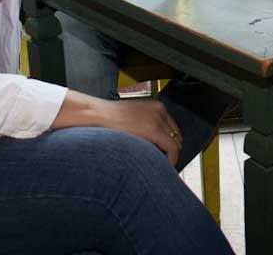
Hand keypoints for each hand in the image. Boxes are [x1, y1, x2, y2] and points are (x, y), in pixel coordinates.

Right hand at [53, 91, 182, 165]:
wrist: (96, 114)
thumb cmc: (108, 119)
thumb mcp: (132, 118)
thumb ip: (145, 126)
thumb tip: (153, 144)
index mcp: (155, 106)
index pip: (172, 127)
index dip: (171, 143)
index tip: (167, 154)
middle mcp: (160, 111)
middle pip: (176, 135)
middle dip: (172, 151)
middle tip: (166, 163)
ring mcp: (158, 119)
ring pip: (176, 142)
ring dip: (171, 156)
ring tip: (163, 166)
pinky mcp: (154, 130)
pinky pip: (172, 148)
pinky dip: (171, 159)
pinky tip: (164, 166)